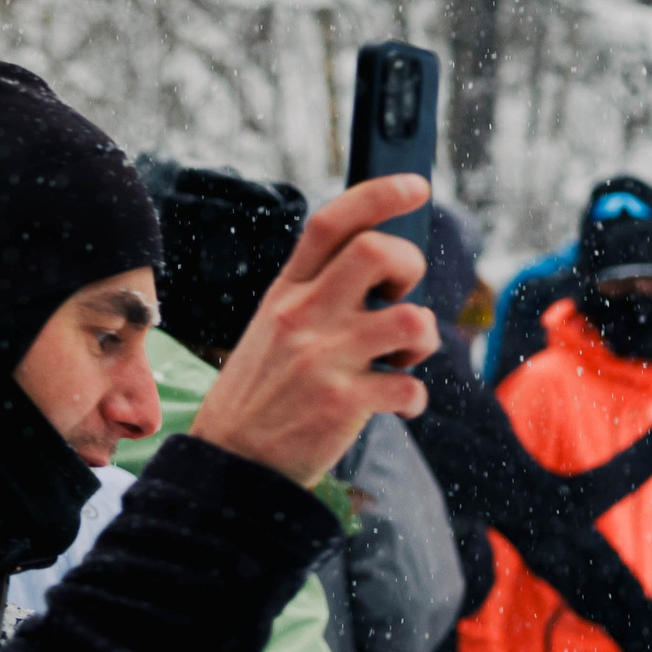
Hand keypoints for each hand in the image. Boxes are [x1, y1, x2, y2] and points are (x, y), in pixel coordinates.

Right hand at [189, 176, 438, 487]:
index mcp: (285, 294)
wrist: (227, 465)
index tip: (416, 186)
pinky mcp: (344, 404)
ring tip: (404, 357)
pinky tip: (399, 405)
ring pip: (410, 318)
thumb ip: (312, 296)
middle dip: (410, 266)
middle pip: (376, 252)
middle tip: (400, 295)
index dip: (379, 194)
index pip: (331, 223)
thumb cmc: (256, 396)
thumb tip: (373, 267)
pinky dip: (415, 399)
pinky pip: (410, 388)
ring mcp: (325, 360)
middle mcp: (303, 318)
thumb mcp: (268, 329)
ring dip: (424, 338)